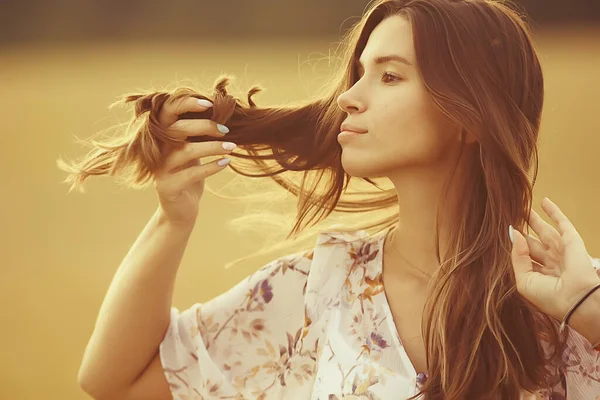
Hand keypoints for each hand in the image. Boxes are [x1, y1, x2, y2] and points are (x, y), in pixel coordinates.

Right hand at [154, 96, 234, 226]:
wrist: (180, 211)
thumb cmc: (189, 177)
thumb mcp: (192, 153)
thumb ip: (197, 135)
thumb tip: (221, 112)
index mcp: (162, 138)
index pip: (167, 113)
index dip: (185, 104)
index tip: (209, 103)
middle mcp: (157, 151)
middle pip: (177, 129)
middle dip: (204, 125)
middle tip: (226, 129)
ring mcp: (160, 169)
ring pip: (186, 151)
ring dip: (212, 147)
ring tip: (232, 146)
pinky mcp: (167, 187)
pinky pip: (191, 174)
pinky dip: (211, 166)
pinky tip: (226, 162)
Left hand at [510, 197, 599, 322]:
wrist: (577, 300)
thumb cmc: (550, 297)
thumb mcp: (524, 280)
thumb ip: (517, 257)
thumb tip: (514, 233)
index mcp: (540, 275)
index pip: (524, 255)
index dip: (514, 245)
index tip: (501, 232)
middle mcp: (551, 262)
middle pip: (532, 241)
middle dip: (523, 230)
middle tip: (510, 217)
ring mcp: (561, 251)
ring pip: (544, 230)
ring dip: (534, 218)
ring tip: (521, 207)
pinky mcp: (572, 241)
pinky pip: (562, 223)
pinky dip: (554, 212)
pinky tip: (544, 201)